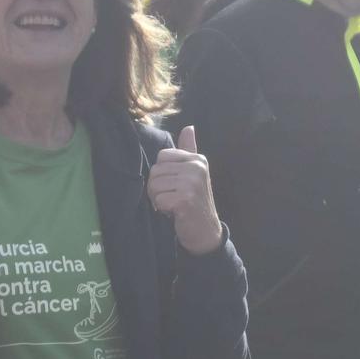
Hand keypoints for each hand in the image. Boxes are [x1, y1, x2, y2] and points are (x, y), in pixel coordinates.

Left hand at [147, 126, 221, 254]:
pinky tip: (174, 212)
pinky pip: (158, 200)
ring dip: (159, 199)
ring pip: (154, 186)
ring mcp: (192, 183)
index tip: (174, 185)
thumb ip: (189, 150)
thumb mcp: (194, 173)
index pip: (162, 156)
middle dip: (158, 188)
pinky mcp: (185, 199)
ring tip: (173, 204)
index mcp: (197, 159)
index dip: (161, 173)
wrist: (206, 231)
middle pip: (155, 171)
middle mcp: (196, 168)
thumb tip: (189, 127)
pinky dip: (162, 209)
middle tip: (173, 198)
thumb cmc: (196, 201)